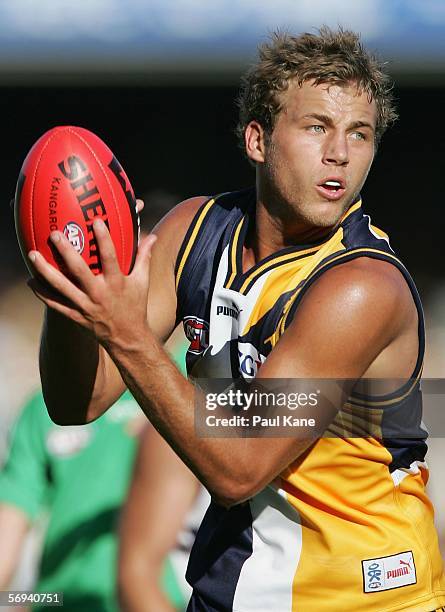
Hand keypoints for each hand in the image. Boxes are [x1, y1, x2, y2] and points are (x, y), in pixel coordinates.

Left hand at [27, 215, 155, 350]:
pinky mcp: (76, 316)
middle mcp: (100, 294)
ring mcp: (86, 306)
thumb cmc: (135, 306)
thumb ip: (143, 257)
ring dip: (45, 271)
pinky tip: (31, 281)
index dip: (104, 239)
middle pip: (80, 270)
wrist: (128, 338)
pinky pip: (55, 304)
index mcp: (117, 283)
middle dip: (66, 251)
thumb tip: (151, 236)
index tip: (96, 221)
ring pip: (62, 287)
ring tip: (33, 255)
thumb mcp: (142, 282)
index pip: (110, 258)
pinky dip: (42, 293)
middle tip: (55, 234)